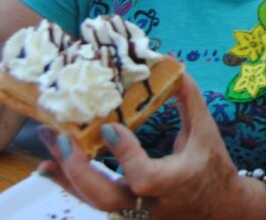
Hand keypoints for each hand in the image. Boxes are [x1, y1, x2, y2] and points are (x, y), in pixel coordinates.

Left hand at [39, 71, 250, 219]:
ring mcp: (134, 212)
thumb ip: (187, 97)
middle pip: (106, 199)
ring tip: (47, 141)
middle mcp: (150, 203)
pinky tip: (49, 164)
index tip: (108, 128)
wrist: (219, 208)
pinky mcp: (124, 212)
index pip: (143, 176)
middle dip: (79, 170)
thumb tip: (169, 61)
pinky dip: (69, 183)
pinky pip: (92, 200)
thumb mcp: (204, 129)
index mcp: (174, 181)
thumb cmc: (212, 165)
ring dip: (65, 174)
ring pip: (92, 202)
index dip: (124, 154)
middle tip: (62, 140)